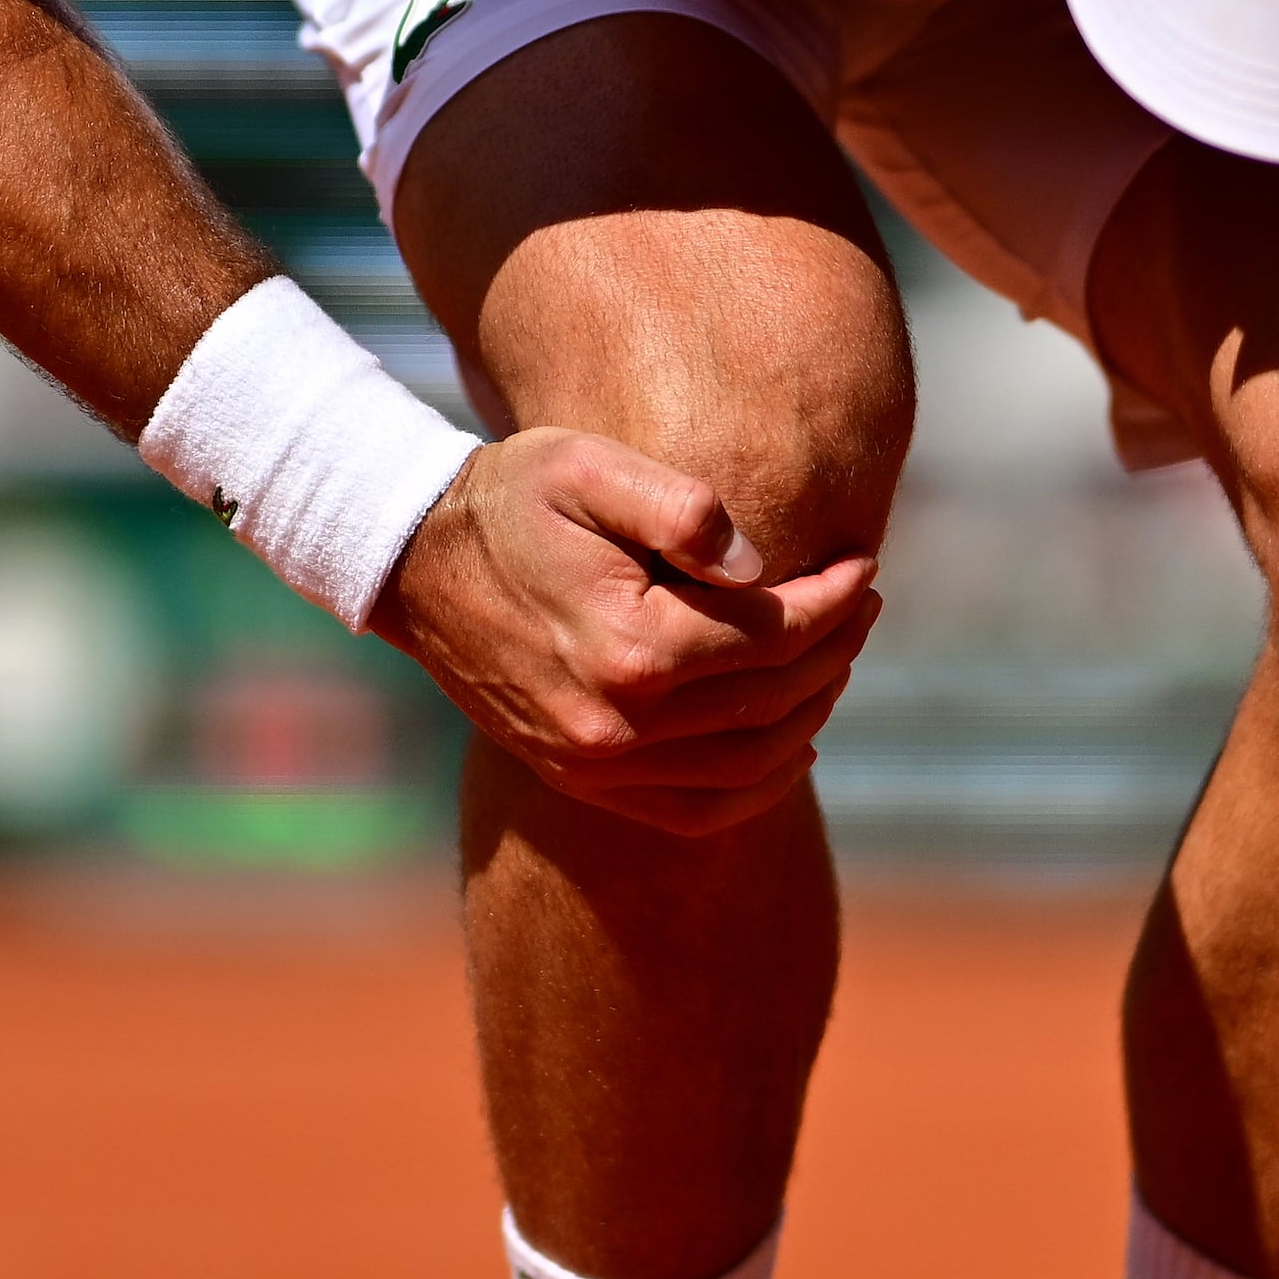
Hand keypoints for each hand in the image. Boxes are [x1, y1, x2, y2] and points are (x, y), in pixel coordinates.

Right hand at [372, 433, 882, 835]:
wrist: (415, 561)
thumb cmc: (510, 499)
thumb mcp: (588, 467)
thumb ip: (682, 508)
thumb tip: (761, 568)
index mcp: (631, 648)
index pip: (773, 636)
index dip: (832, 600)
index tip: (864, 565)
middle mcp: (617, 726)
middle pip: (771, 700)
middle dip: (834, 649)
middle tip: (862, 604)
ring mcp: (597, 765)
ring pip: (748, 764)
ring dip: (809, 712)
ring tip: (833, 658)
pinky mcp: (582, 779)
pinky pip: (698, 810)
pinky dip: (759, 785)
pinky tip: (792, 742)